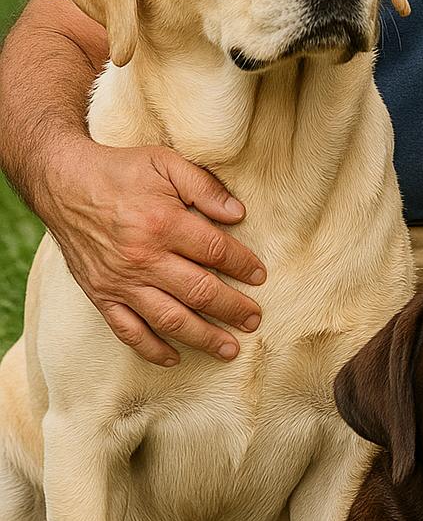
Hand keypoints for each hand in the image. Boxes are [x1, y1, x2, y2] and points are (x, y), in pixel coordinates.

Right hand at [47, 139, 266, 364]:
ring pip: (170, 320)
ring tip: (229, 349)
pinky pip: (128, 332)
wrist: (65, 184)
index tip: (259, 276)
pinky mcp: (101, 296)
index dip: (242, 265)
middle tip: (254, 320)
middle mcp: (143, 259)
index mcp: (162, 223)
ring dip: (203, 338)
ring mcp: (121, 282)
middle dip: (232, 309)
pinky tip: (174, 358)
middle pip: (199, 292)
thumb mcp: (166, 163)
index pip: (215, 252)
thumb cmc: (121, 171)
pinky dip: (152, 350)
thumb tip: (238, 214)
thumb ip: (204, 186)